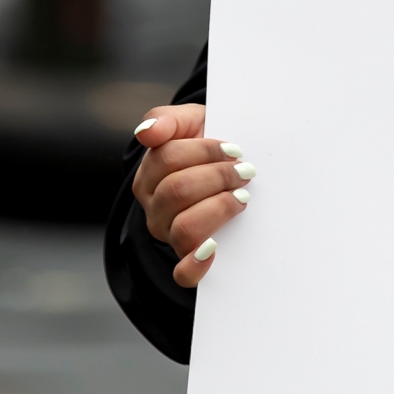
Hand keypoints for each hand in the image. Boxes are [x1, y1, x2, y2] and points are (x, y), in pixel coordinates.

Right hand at [130, 104, 252, 288]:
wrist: (233, 170)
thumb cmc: (209, 144)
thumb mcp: (191, 122)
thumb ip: (166, 119)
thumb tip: (147, 132)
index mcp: (150, 175)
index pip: (168, 159)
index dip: (206, 151)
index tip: (235, 149)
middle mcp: (154, 207)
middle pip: (177, 191)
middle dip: (218, 177)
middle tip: (246, 172)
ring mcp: (169, 235)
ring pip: (185, 228)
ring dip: (220, 209)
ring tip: (242, 197)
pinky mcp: (187, 260)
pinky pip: (183, 274)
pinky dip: (196, 265)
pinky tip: (214, 249)